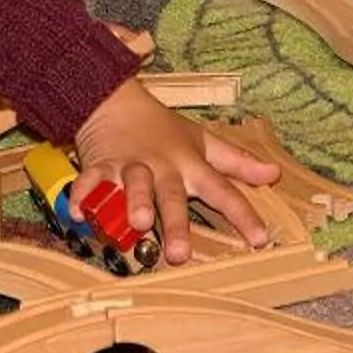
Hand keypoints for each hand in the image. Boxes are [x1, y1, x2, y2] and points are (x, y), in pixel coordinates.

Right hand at [71, 76, 280, 262]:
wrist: (115, 99)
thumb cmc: (161, 128)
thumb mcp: (202, 142)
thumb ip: (236, 162)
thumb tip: (273, 174)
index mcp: (189, 165)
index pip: (222, 190)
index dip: (242, 214)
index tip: (259, 239)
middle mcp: (162, 168)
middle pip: (172, 196)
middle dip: (177, 224)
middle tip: (181, 254)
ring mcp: (130, 166)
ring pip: (133, 185)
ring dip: (135, 203)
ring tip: (138, 223)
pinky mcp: (101, 164)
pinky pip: (91, 181)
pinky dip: (83, 194)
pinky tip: (80, 212)